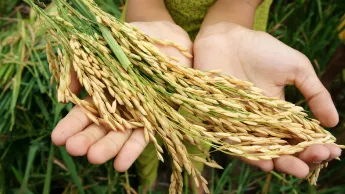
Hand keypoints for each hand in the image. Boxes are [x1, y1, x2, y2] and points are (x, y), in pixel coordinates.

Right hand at [51, 21, 191, 171]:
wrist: (163, 37)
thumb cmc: (130, 41)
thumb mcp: (102, 47)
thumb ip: (82, 67)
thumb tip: (66, 93)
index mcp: (103, 92)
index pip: (84, 113)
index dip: (72, 125)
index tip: (58, 138)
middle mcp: (119, 106)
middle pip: (101, 127)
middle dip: (87, 139)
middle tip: (75, 149)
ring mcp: (138, 113)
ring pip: (121, 134)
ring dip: (108, 147)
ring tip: (94, 157)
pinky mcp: (158, 116)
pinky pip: (145, 135)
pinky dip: (133, 149)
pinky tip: (121, 163)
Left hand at [193, 22, 340, 177]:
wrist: (227, 38)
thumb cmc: (261, 50)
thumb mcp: (296, 68)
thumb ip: (314, 93)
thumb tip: (333, 122)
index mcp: (279, 113)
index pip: (298, 137)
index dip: (314, 146)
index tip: (330, 151)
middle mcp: (260, 122)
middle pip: (280, 149)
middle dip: (297, 160)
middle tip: (311, 163)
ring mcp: (240, 123)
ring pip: (259, 150)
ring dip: (278, 162)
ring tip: (295, 168)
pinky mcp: (219, 121)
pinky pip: (233, 142)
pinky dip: (247, 154)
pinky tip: (264, 162)